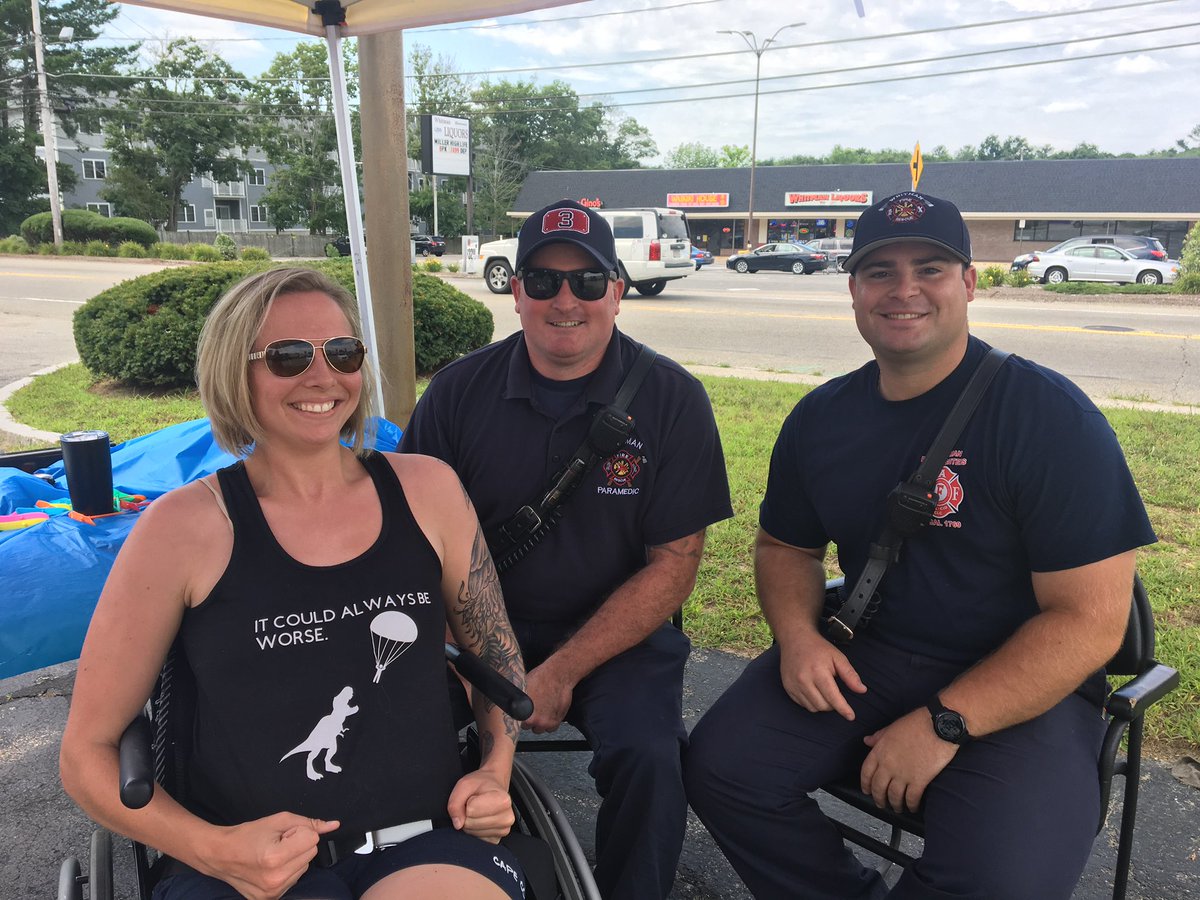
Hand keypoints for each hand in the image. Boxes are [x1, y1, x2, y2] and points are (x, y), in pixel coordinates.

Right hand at [199, 813, 338, 899]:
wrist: (220, 855)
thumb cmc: (246, 835)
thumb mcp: (278, 821)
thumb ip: (308, 822)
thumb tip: (334, 825)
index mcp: (276, 858)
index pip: (312, 840)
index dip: (298, 832)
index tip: (281, 834)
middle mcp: (276, 879)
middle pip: (311, 854)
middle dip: (298, 844)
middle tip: (276, 843)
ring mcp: (273, 892)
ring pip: (305, 867)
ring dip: (294, 858)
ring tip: (272, 854)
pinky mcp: (271, 898)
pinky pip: (295, 879)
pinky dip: (288, 870)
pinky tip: (271, 866)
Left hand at [448, 770, 514, 842]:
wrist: (492, 787)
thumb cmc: (480, 785)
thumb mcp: (464, 785)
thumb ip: (455, 802)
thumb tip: (457, 824)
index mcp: (503, 800)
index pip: (471, 810)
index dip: (467, 802)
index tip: (475, 796)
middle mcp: (507, 817)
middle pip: (470, 824)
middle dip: (467, 814)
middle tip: (475, 804)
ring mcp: (503, 830)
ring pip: (472, 833)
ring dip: (470, 823)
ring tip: (478, 811)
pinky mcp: (496, 840)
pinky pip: (476, 840)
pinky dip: (473, 831)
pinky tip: (481, 820)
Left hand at [521, 661, 573, 732]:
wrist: (558, 675)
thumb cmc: (540, 678)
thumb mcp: (521, 687)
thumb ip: (515, 700)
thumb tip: (508, 703)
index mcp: (521, 712)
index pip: (515, 723)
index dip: (519, 717)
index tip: (522, 712)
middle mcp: (533, 719)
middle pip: (527, 726)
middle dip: (529, 719)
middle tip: (533, 709)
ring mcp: (545, 722)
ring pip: (539, 729)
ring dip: (540, 722)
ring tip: (542, 709)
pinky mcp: (556, 721)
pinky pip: (550, 729)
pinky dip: (550, 723)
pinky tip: (550, 712)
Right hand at [778, 630, 866, 719]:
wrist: (795, 639)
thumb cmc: (818, 648)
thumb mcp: (838, 657)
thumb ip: (850, 675)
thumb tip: (862, 690)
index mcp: (818, 672)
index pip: (832, 697)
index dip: (843, 709)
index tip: (851, 716)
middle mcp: (804, 680)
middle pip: (823, 705)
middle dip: (833, 704)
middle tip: (835, 692)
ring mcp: (794, 685)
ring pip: (813, 707)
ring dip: (822, 704)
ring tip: (824, 691)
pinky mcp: (787, 688)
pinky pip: (802, 704)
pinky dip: (811, 702)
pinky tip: (813, 691)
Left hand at [860, 708, 957, 812]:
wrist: (938, 726)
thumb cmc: (917, 723)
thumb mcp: (892, 727)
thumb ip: (878, 737)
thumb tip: (867, 741)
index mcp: (880, 751)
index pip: (866, 772)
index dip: (865, 784)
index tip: (867, 790)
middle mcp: (888, 765)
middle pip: (878, 788)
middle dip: (878, 798)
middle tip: (881, 803)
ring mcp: (903, 774)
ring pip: (894, 796)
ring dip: (895, 805)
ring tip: (897, 808)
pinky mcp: (919, 781)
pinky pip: (912, 798)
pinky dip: (911, 805)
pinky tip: (912, 807)